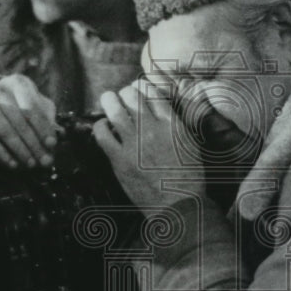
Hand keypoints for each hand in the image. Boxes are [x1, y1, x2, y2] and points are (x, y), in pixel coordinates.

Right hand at [0, 74, 57, 167]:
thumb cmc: (17, 102)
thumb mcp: (34, 102)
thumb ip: (46, 117)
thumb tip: (56, 136)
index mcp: (18, 83)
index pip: (32, 108)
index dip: (43, 128)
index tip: (52, 144)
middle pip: (19, 122)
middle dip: (34, 144)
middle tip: (44, 160)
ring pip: (5, 132)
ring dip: (20, 151)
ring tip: (31, 163)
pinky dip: (2, 155)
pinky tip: (13, 164)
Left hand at [93, 79, 206, 210]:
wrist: (178, 204)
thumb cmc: (188, 177)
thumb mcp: (190, 144)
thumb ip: (177, 124)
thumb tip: (164, 108)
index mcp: (172, 124)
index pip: (152, 92)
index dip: (142, 86)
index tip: (138, 90)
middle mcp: (152, 129)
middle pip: (132, 95)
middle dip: (125, 92)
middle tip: (122, 96)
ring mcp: (134, 144)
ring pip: (114, 108)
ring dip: (109, 101)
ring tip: (108, 100)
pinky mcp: (119, 159)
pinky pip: (102, 133)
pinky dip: (100, 126)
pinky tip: (102, 126)